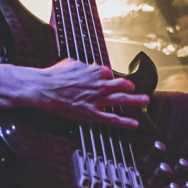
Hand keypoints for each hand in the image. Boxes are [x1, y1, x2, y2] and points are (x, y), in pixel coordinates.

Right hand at [23, 58, 149, 127]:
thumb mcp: (70, 63)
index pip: (107, 72)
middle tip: (136, 88)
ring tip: (145, 100)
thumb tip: (88, 64)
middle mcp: (98, 84)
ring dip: (135, 100)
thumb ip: (82, 65)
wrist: (43, 87)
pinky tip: (134, 124)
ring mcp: (96, 99)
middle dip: (130, 86)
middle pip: (120, 84)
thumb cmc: (53, 75)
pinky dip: (125, 122)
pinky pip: (112, 118)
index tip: (109, 78)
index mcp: (94, 70)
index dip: (108, 76)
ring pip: (120, 100)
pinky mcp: (91, 113)